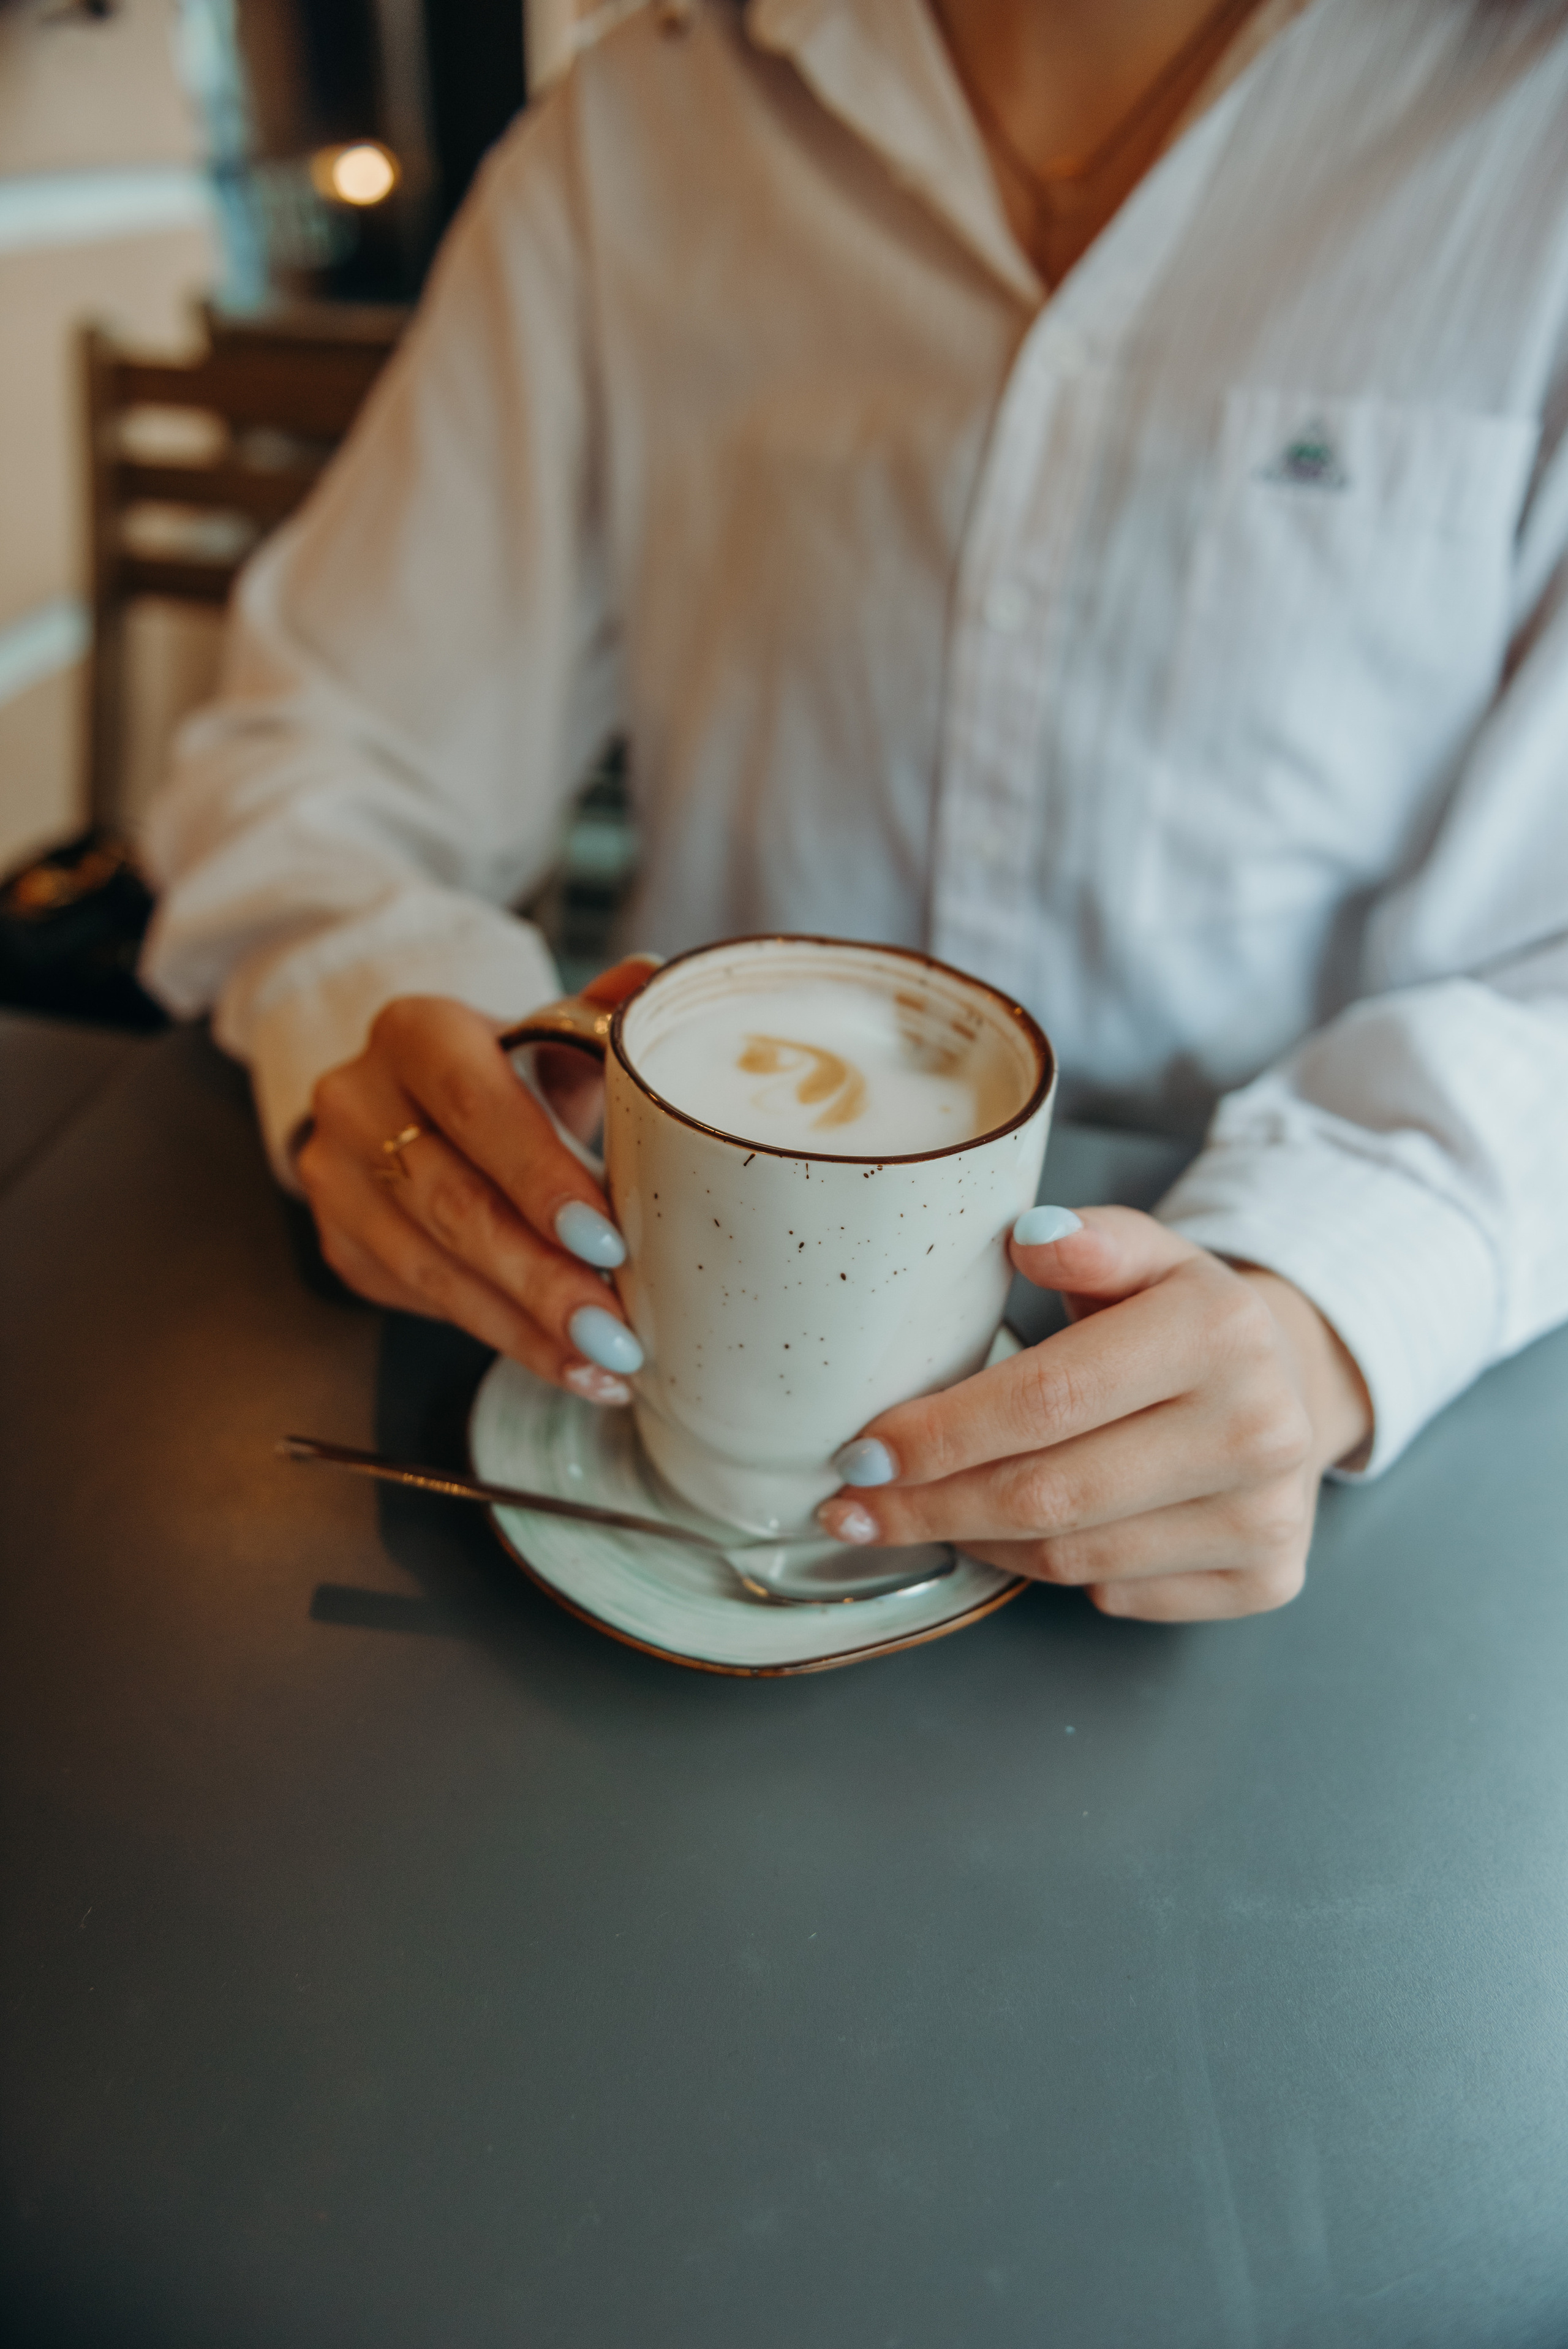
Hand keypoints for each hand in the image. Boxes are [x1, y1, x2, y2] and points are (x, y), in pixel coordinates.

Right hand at [297, 961, 654, 1402]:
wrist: (407, 1101)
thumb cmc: (500, 1070)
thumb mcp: (545, 1033)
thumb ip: (598, 1017)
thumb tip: (654, 980)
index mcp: (414, 1031)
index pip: (474, 1105)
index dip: (540, 1178)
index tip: (608, 1240)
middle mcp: (357, 1101)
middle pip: (453, 1204)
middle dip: (542, 1279)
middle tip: (615, 1332)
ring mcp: (337, 1179)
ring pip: (433, 1267)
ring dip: (525, 1327)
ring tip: (603, 1363)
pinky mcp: (342, 1243)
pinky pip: (423, 1302)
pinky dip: (501, 1336)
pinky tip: (564, 1362)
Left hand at [817, 1207, 1372, 1620]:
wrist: (1291, 1384)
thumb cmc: (1182, 1317)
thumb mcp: (1145, 1252)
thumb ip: (1089, 1240)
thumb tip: (1029, 1239)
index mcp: (1220, 1331)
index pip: (1047, 1398)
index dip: (940, 1435)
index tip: (859, 1453)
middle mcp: (1257, 1429)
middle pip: (1050, 1493)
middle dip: (930, 1506)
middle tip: (850, 1509)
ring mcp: (1265, 1515)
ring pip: (1073, 1556)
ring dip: (977, 1541)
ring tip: (924, 1512)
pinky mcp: (1267, 1578)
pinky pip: (1118, 1595)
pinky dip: (1051, 1572)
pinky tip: (1018, 1538)